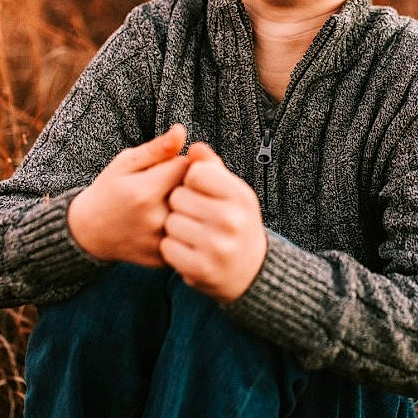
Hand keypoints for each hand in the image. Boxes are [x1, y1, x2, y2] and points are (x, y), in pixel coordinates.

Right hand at [67, 124, 188, 266]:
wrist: (88, 232)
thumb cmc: (110, 190)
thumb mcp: (126, 163)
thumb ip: (157, 148)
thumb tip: (182, 131)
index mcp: (145, 191)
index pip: (188, 167)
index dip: (182, 164)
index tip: (169, 167)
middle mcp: (155, 219)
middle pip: (196, 193)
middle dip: (188, 186)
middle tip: (169, 188)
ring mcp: (159, 243)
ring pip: (195, 217)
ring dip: (190, 209)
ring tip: (168, 205)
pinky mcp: (163, 260)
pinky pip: (189, 238)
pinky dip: (184, 230)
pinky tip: (168, 224)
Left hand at [160, 142, 266, 301]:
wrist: (250, 270)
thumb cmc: (234, 221)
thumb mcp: (232, 192)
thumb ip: (211, 167)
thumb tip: (194, 147)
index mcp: (240, 196)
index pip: (196, 172)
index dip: (190, 180)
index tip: (198, 190)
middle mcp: (232, 220)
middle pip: (178, 197)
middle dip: (180, 204)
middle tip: (193, 214)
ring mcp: (218, 247)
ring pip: (170, 223)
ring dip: (174, 227)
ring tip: (190, 232)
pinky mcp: (202, 269)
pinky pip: (167, 248)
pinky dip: (172, 248)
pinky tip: (186, 249)